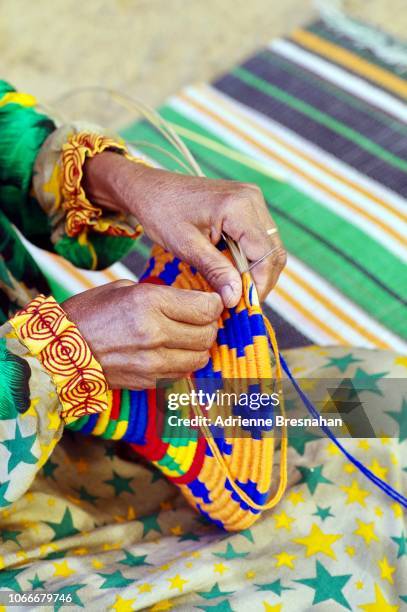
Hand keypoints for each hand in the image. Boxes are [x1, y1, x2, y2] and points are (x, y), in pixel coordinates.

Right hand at [62, 281, 222, 388]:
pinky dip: (184, 362)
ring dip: (199, 346)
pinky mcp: (149, 380)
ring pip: (200, 357)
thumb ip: (162, 295)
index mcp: (149, 302)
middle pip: (208, 333)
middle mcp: (155, 333)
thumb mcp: (124, 290)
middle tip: (200, 318)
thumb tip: (191, 301)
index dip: (215, 304)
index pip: (205, 308)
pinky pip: (182, 372)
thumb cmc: (88, 314)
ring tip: (187, 336)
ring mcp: (153, 361)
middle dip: (209, 324)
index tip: (211, 301)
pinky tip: (171, 351)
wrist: (59, 353)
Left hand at [83, 152, 285, 306]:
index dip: (259, 284)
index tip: (243, 306)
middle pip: (273, 251)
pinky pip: (259, 238)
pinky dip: (251, 258)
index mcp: (239, 206)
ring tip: (236, 290)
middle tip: (240, 303)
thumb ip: (215, 270)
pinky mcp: (247, 205)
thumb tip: (235, 298)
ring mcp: (252, 200)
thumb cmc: (161, 213)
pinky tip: (233, 272)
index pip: (264, 254)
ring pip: (270, 246)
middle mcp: (252, 199)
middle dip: (261, 280)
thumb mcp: (186, 246)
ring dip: (257, 271)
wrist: (150, 188)